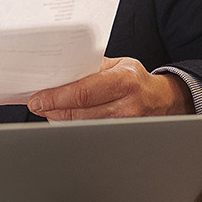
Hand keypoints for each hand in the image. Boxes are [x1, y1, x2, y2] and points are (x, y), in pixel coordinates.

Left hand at [26, 56, 195, 120]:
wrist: (163, 100)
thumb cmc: (135, 79)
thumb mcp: (117, 65)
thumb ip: (90, 67)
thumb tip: (58, 72)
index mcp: (124, 81)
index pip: (83, 93)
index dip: (56, 98)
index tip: (38, 99)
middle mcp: (127, 105)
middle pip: (79, 114)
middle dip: (53, 110)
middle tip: (37, 105)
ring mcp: (125, 125)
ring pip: (82, 126)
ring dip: (60, 119)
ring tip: (48, 111)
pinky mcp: (122, 137)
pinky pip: (91, 133)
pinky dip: (74, 126)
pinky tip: (65, 120)